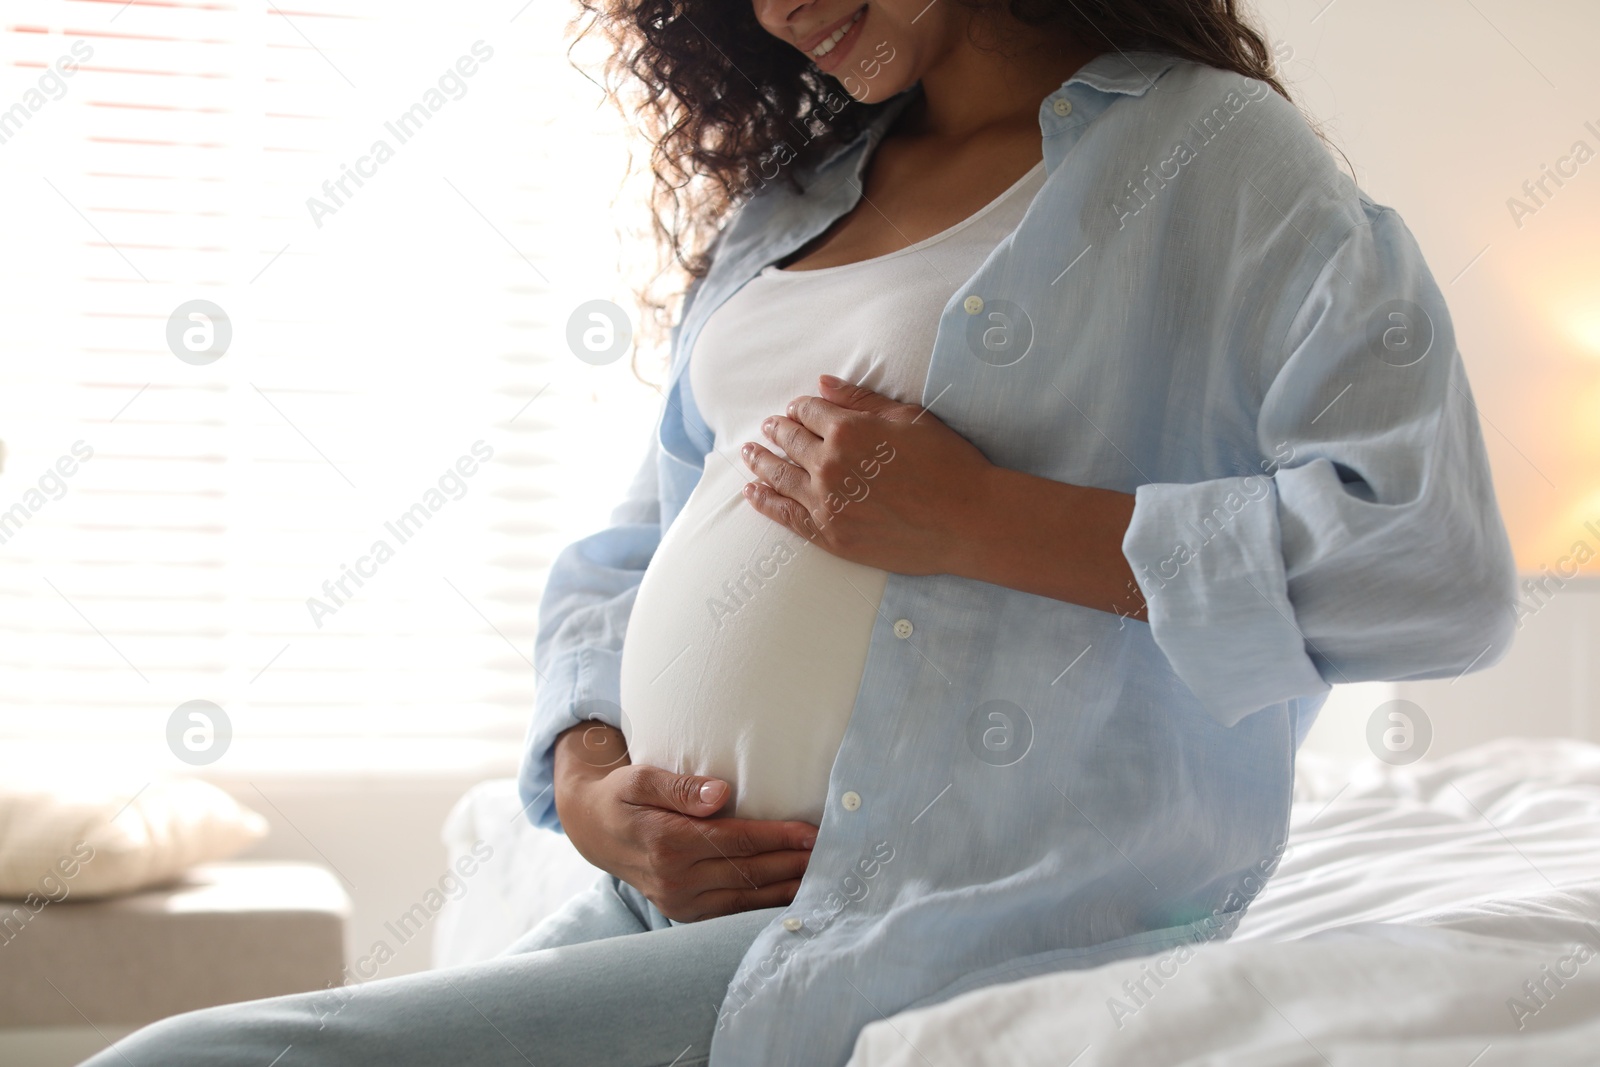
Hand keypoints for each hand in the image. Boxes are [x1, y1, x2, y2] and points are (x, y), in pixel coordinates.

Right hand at [552, 723, 818, 921]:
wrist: (594, 831)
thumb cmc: (623, 795)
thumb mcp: (640, 778)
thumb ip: (679, 787)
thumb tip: (720, 795)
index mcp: (666, 843)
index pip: (735, 841)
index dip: (776, 837)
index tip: (812, 832)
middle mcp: (674, 880)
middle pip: (747, 872)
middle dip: (792, 863)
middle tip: (834, 853)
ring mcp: (679, 902)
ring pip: (745, 897)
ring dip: (787, 886)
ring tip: (824, 874)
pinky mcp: (684, 913)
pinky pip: (733, 911)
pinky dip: (766, 903)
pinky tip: (794, 893)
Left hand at [740, 374, 994, 574]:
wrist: (967, 520)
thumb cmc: (947, 463)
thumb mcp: (909, 417)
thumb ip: (861, 400)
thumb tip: (822, 383)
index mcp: (849, 429)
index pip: (809, 411)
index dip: (800, 408)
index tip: (796, 410)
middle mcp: (829, 464)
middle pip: (789, 441)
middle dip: (776, 430)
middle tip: (767, 428)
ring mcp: (826, 502)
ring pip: (779, 476)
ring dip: (760, 461)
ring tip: (748, 453)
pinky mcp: (830, 535)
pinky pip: (785, 515)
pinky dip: (765, 502)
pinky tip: (752, 492)